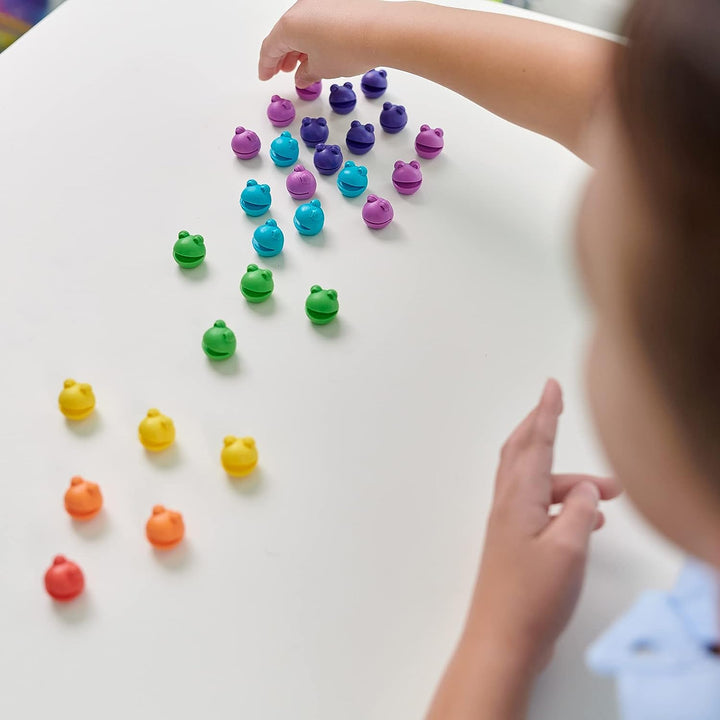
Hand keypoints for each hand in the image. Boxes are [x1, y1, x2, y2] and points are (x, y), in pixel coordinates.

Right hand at [258, 0, 382, 86]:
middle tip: (283, 71)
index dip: (266, 66)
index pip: (270, 47)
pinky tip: (322, 51)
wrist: (382, 30)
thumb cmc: (348, 47)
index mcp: (289, 25)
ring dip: (299, 47)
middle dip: (282, 55)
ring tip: (304, 64)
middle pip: (284, 34)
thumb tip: (302, 76)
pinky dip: (315, 37)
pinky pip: (318, 20)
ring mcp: (319, 2)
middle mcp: (301, 8)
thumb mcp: (322, 69)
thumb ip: (307, 74)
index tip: (265, 76)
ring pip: (302, 27)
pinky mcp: (336, 2)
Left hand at [427, 380, 620, 719]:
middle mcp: (508, 504)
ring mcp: (509, 524)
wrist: (502, 640)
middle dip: (541, 427)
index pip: (534, 443)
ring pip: (537, 483)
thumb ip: (580, 511)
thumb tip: (585, 489)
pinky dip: (563, 504)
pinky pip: (540, 508)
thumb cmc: (532, 596)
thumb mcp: (568, 549)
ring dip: (570, 481)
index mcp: (518, 498)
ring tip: (611, 493)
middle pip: (521, 452)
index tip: (551, 386)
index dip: (545, 412)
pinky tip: (588, 521)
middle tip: (557, 407)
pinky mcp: (515, 544)